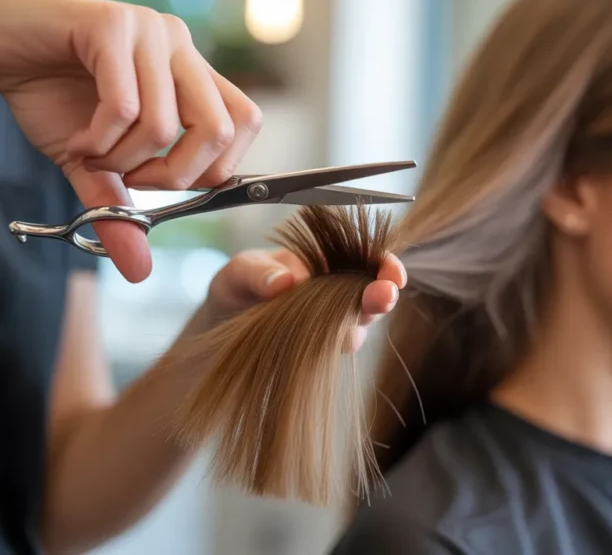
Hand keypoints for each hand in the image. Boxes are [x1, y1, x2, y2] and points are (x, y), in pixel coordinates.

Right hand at [0, 0, 261, 282]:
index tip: (161, 181)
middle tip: (130, 178)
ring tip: (91, 152)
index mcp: (192, 74)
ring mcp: (151, 33)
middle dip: (173, 176)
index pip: (245, 124)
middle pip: (219, 131)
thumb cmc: (52, 94)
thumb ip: (120, 211)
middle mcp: (181, 48)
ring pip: (165, 126)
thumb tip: (138, 270)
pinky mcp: (113, 25)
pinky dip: (98, 139)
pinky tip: (78, 139)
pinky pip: (124, 106)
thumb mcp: (93, 164)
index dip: (212, 168)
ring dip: (122, 160)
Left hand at [195, 250, 406, 352]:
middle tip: (382, 297)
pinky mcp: (321, 352)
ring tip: (337, 327)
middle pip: (371, 294)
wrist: (218, 333)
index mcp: (323, 262)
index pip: (366, 259)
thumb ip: (257, 272)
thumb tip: (285, 280)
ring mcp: (331, 325)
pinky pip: (334, 352)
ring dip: (353, 326)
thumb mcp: (236, 274)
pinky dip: (329, 350)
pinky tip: (312, 348)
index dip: (386, 266)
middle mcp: (335, 293)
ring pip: (357, 327)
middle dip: (381, 296)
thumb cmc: (233, 292)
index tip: (392, 276)